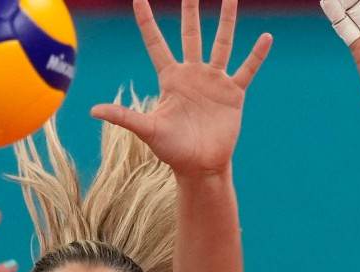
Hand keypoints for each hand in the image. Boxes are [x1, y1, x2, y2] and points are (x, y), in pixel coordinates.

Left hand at [91, 0, 271, 178]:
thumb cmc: (172, 150)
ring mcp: (214, 81)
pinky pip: (246, 69)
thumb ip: (124, 116)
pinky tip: (266, 37)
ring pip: (222, 43)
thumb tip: (92, 111)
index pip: (155, 42)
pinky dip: (257, 54)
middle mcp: (192, 73)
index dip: (147, 20)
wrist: (200, 167)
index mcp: (170, 78)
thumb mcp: (147, 129)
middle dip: (190, 9)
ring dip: (227, 20)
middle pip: (191, 33)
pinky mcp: (233, 93)